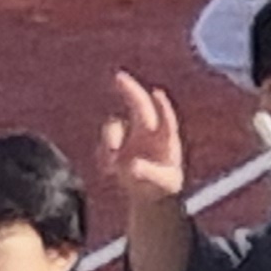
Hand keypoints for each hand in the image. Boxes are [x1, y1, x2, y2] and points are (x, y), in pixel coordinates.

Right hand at [101, 71, 186, 202]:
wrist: (150, 194)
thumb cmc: (163, 186)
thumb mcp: (161, 184)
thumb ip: (148, 174)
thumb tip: (130, 166)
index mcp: (166, 138)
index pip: (165, 119)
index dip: (162, 107)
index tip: (157, 94)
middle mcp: (149, 132)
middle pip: (139, 106)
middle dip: (129, 90)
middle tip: (118, 76)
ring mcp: (130, 137)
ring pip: (116, 125)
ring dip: (110, 137)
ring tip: (111, 160)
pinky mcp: (115, 148)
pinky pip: (104, 146)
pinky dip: (104, 155)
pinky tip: (110, 171)